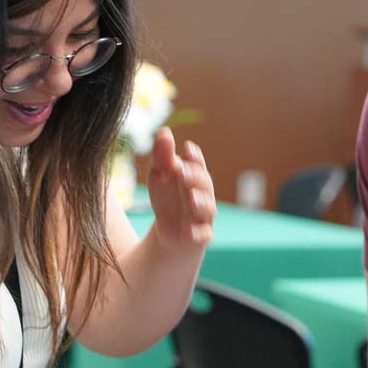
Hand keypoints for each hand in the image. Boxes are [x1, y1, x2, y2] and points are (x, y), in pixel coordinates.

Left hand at [146, 126, 214, 251]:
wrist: (171, 233)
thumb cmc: (168, 199)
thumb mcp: (159, 176)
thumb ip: (162, 155)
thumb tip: (164, 131)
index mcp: (193, 177)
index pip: (197, 164)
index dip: (194, 157)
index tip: (187, 148)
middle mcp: (202, 194)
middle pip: (204, 184)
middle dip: (195, 177)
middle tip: (182, 171)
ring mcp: (202, 216)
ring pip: (208, 208)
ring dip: (201, 202)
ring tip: (191, 198)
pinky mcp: (199, 236)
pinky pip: (203, 234)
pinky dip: (198, 233)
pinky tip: (189, 231)